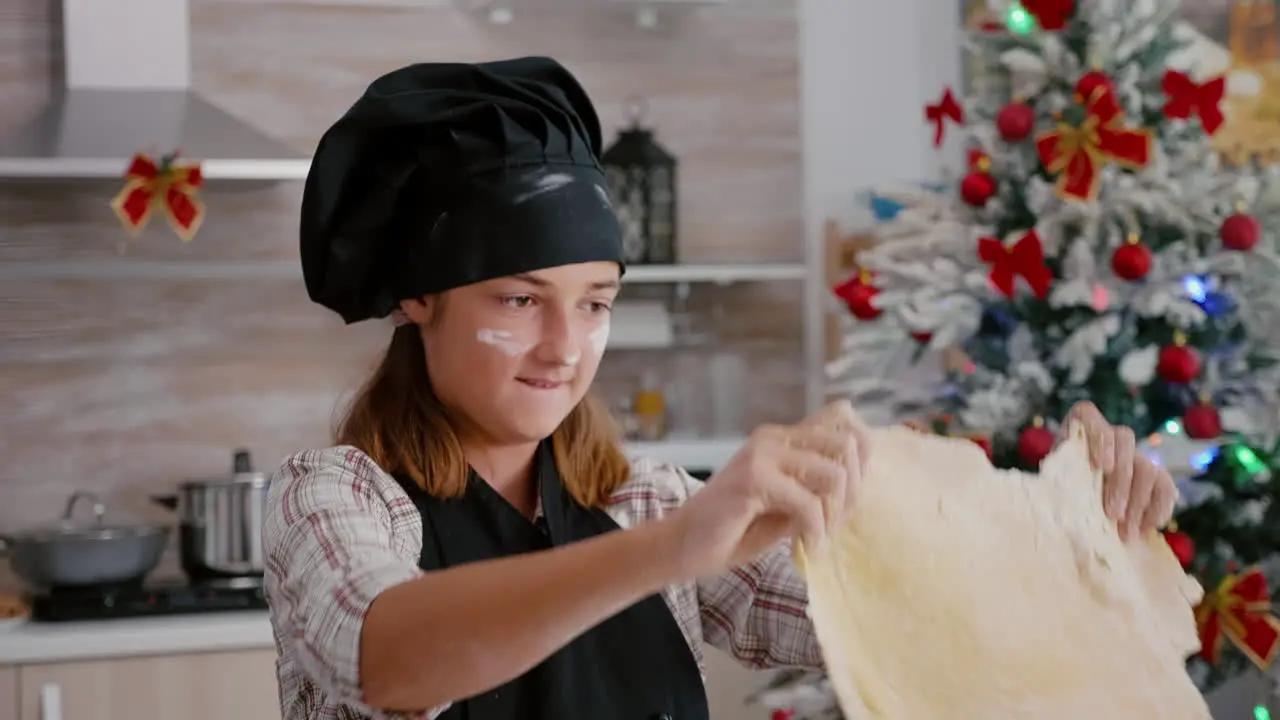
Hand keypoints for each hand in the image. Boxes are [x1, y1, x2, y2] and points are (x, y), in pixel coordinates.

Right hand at [666, 400, 869, 577]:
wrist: (682, 546)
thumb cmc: (734, 529)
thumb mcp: (788, 505)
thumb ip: (817, 487)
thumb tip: (860, 481)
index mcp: (783, 438)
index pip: (844, 419)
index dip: (861, 457)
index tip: (845, 498)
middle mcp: (774, 437)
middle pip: (848, 444)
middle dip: (852, 491)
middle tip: (833, 523)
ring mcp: (762, 454)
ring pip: (835, 474)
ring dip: (834, 514)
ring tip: (817, 535)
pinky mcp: (753, 479)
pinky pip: (809, 504)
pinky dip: (815, 531)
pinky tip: (805, 545)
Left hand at [1064, 402, 1177, 540]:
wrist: (1076, 500)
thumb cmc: (1058, 487)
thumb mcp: (1051, 481)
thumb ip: (1053, 480)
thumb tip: (1051, 498)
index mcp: (1078, 427)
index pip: (1088, 415)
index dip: (1099, 438)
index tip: (1102, 466)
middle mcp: (1111, 435)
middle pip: (1125, 443)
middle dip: (1120, 482)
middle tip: (1112, 514)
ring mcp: (1135, 454)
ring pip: (1148, 467)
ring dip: (1139, 503)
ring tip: (1126, 532)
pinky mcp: (1155, 475)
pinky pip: (1166, 486)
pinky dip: (1159, 508)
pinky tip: (1148, 528)